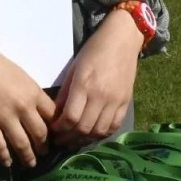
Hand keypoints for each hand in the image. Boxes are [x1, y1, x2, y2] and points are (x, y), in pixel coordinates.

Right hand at [0, 31, 56, 169]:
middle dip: (44, 147)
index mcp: (34, 93)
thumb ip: (33, 95)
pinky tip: (7, 163)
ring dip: (28, 157)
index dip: (56, 130)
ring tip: (30, 164)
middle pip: (40, 134)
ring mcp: (5, 118)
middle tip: (44, 153)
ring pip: (22, 144)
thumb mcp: (23, 77)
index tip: (56, 137)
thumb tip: (42, 112)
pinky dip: (4, 157)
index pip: (53, 117)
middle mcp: (24, 108)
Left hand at [50, 10, 139, 147]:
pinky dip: (102, 134)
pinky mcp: (126, 102)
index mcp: (84, 85)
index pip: (70, 118)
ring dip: (85, 140)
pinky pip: (114, 126)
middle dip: (69, 138)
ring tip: (75, 140)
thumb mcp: (74, 68)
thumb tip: (56, 115)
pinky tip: (93, 133)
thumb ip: (66, 93)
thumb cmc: (94, 50)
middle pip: (84, 128)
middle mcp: (100, 95)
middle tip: (61, 140)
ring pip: (99, 131)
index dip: (60, 129)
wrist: (122, 40)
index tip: (54, 130)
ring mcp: (115, 100)